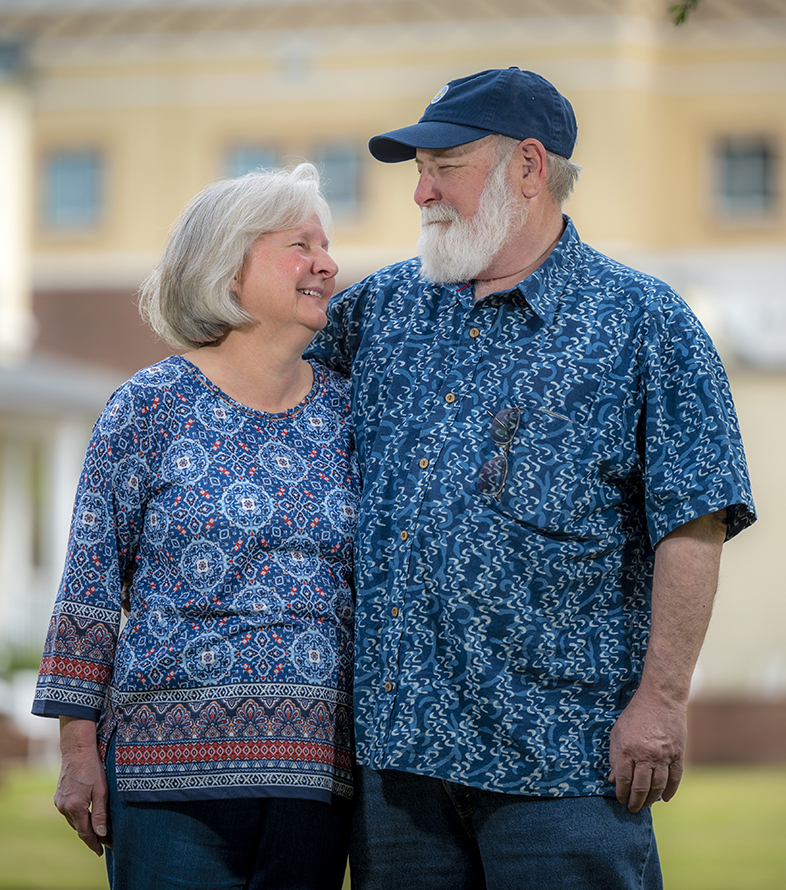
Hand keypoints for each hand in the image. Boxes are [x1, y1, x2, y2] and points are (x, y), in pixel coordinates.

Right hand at [54, 717, 109, 855]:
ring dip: (84, 827)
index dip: (95, 843)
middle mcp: (64, 807)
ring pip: (73, 821)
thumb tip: (101, 834)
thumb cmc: (93, 768)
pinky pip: (69, 813)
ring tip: (98, 832)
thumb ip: (100, 813)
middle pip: (79, 828)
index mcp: (75, 807)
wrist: (76, 750)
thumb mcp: (101, 790)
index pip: (85, 832)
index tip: (103, 851)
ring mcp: (59, 802)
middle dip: (92, 836)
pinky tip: (87, 817)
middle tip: (106, 842)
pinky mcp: (58, 797)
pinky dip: (78, 817)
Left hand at [608, 689, 686, 812]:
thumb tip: (613, 779)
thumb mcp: (617, 732)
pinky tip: (665, 798)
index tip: (620, 799)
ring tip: (646, 804)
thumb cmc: (635, 715)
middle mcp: (646, 755)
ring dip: (651, 799)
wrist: (660, 699)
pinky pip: (675, 778)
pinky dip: (670, 791)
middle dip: (635, 801)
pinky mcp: (677, 754)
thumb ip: (614, 756)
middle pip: (641, 786)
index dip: (621, 792)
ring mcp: (664, 756)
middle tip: (632, 808)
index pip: (624, 779)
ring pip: (658, 786)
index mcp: (628, 749)